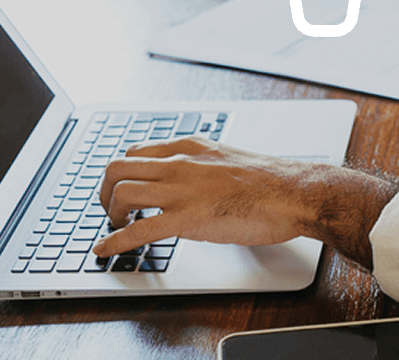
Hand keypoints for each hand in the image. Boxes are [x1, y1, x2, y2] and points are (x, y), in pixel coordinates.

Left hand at [92, 137, 398, 266]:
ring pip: (121, 193)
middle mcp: (180, 162)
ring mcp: (181, 189)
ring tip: (115, 228)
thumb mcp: (228, 160)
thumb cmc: (271, 182)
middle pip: (117, 166)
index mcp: (191, 147)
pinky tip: (104, 252)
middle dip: (104, 191)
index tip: (120, 189)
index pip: (137, 150)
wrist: (294, 192)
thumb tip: (193, 185)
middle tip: (109, 210)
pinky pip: (137, 229)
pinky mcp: (187, 217)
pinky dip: (114, 242)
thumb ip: (203, 168)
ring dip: (109, 214)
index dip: (122, 173)